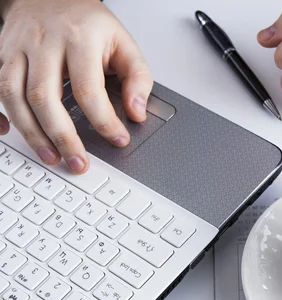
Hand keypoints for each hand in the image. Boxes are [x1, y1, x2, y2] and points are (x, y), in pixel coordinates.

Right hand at [0, 0, 152, 172]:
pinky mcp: (2, 55)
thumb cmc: (89, 24)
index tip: (118, 139)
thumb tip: (136, 113)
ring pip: (13, 95)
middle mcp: (44, 43)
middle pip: (44, 97)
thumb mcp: (124, 43)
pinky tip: (11, 133)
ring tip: (51, 157)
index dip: (104, 120)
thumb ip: (137, 78)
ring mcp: (18, 49)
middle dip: (62, 136)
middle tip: (79, 163)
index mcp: (79, 39)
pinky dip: (0, 115)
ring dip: (31, 133)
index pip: (88, 89)